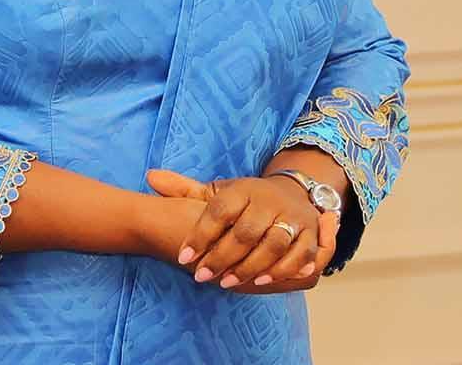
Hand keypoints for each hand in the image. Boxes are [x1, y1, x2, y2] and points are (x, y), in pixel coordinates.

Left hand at [146, 169, 335, 293]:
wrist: (292, 193)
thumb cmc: (246, 201)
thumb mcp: (218, 192)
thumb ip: (185, 189)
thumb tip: (150, 178)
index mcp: (244, 189)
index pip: (219, 210)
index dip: (200, 234)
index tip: (183, 257)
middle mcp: (269, 200)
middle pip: (246, 231)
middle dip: (222, 257)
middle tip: (201, 276)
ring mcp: (292, 216)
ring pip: (273, 243)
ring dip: (250, 266)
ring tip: (227, 283)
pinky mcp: (310, 233)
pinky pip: (301, 254)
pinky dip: (284, 269)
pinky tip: (263, 281)